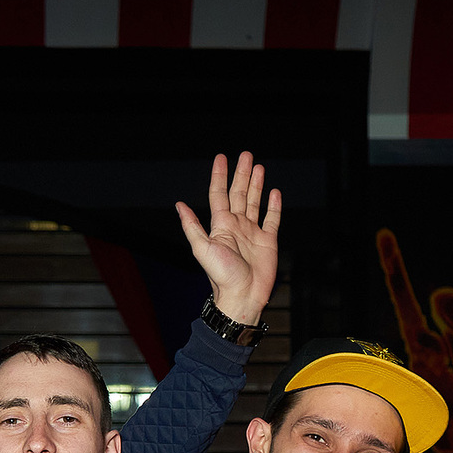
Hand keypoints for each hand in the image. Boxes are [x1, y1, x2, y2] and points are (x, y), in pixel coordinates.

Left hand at [176, 152, 280, 324]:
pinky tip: (274, 193)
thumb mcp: (202, 249)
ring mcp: (252, 232)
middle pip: (238, 193)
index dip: (220, 176)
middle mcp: (236, 226)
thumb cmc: (221, 276)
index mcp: (220, 225)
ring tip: (258, 167)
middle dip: (242, 174)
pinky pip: (271, 219)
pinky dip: (273, 206)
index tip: (221, 158)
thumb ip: (192, 226)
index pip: (219, 194)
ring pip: (254, 202)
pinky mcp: (268, 241)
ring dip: (256, 185)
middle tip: (246, 155)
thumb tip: (179, 205)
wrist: (242, 296)